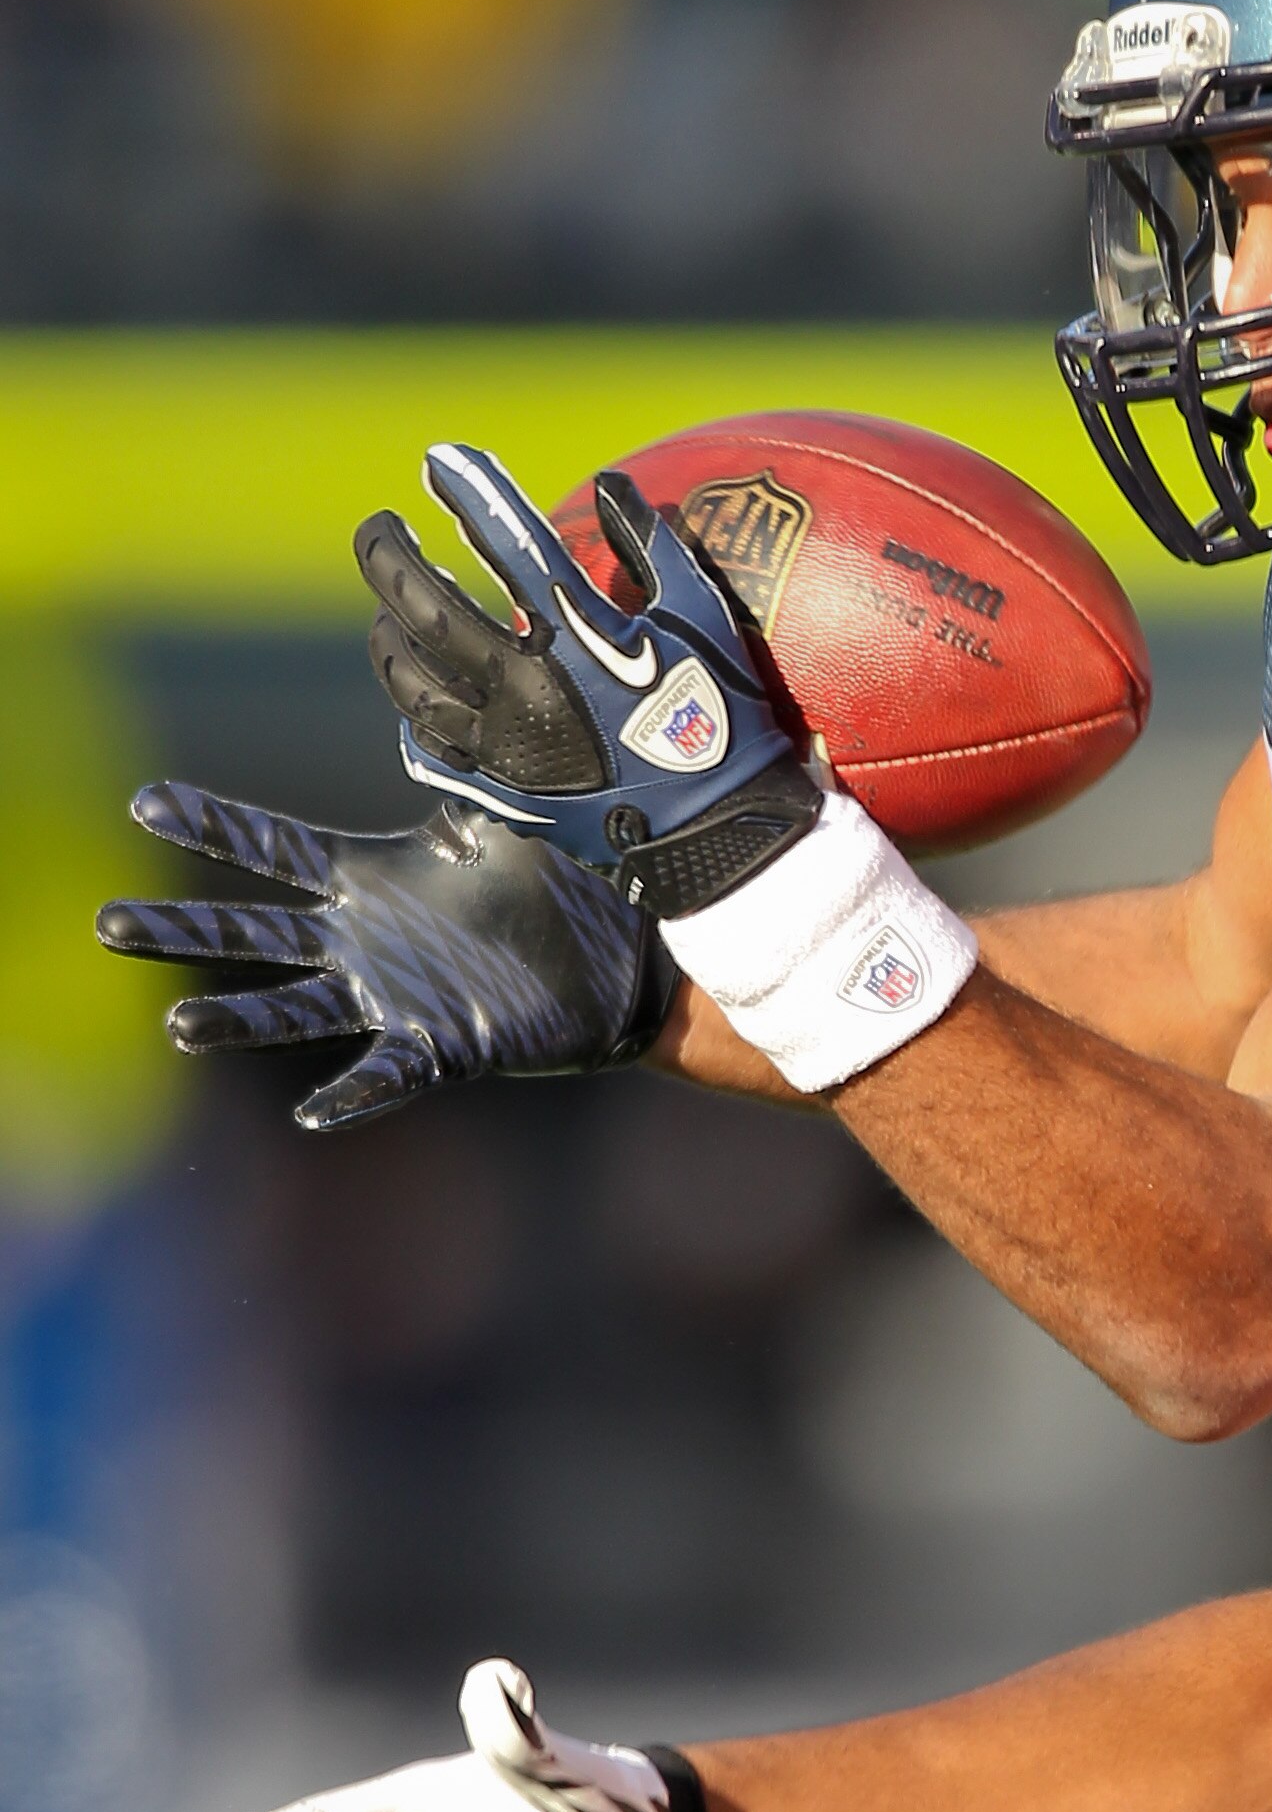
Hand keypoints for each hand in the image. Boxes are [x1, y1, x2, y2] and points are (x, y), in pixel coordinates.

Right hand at [97, 781, 675, 1129]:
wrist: (624, 955)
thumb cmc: (563, 881)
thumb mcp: (509, 816)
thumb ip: (467, 770)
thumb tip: (442, 700)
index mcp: (376, 876)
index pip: (279, 849)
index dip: (216, 826)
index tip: (145, 803)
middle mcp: (369, 939)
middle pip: (259, 933)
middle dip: (185, 931)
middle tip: (108, 926)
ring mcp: (399, 994)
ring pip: (299, 1008)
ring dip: (241, 1020)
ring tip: (180, 1026)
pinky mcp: (445, 1043)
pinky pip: (389, 1071)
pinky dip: (356, 1090)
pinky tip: (316, 1111)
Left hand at [358, 446, 820, 916]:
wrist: (719, 835)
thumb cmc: (724, 724)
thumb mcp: (704, 623)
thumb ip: (653, 550)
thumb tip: (612, 486)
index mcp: (572, 640)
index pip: (504, 543)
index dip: (469, 491)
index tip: (439, 459)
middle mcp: (519, 688)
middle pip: (423, 608)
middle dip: (388, 557)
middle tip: (378, 528)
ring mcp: (500, 747)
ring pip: (410, 682)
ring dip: (389, 636)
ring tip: (388, 614)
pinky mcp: (501, 794)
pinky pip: (432, 750)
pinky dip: (415, 719)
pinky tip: (418, 700)